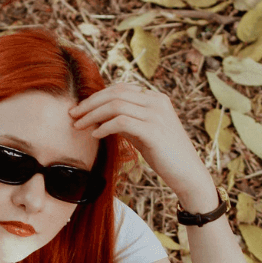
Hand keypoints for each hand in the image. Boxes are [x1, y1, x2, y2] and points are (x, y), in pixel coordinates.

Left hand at [70, 84, 212, 203]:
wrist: (188, 174)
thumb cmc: (165, 156)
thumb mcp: (143, 132)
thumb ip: (127, 121)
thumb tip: (100, 117)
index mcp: (155, 98)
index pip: (120, 89)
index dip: (96, 97)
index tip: (80, 109)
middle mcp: (157, 101)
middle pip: (115, 93)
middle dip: (90, 103)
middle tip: (73, 115)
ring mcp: (156, 115)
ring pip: (116, 106)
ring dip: (92, 115)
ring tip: (79, 126)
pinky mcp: (154, 131)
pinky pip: (121, 122)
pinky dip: (104, 127)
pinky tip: (95, 136)